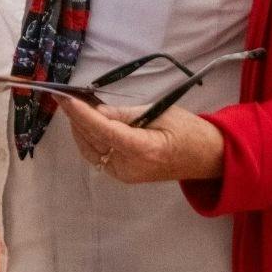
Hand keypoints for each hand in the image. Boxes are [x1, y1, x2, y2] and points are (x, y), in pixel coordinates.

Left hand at [59, 96, 225, 182]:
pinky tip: (84, 122)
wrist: (208, 157)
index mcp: (144, 150)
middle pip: (92, 140)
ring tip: (71, 106)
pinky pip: (97, 155)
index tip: (65, 98)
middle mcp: (130, 167)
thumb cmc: (189, 130)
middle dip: (76, 118)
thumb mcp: (159, 112)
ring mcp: (125, 175)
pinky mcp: (123, 176)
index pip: (104, 131)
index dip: (82, 114)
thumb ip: (124, 114)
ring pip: (90, 149)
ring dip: (78, 128)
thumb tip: (95, 111)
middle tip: (64, 96)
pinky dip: (88, 138)